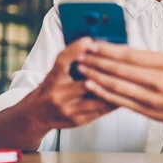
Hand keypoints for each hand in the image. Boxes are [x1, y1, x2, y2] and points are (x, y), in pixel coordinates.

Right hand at [0, 38, 116, 149]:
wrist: (34, 115)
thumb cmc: (50, 88)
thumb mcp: (54, 72)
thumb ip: (70, 60)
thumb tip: (93, 44)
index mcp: (51, 79)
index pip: (62, 61)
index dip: (75, 50)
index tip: (89, 41)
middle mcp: (57, 94)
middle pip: (85, 82)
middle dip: (104, 73)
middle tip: (121, 63)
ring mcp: (67, 109)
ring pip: (95, 99)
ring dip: (112, 90)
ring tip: (127, 81)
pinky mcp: (76, 121)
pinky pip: (99, 111)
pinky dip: (112, 102)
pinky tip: (122, 95)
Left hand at [76, 41, 162, 127]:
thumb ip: (146, 58)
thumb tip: (119, 50)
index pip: (129, 54)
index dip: (107, 49)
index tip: (92, 44)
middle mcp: (157, 80)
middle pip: (120, 69)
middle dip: (97, 61)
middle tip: (81, 55)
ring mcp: (152, 97)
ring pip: (118, 85)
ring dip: (97, 76)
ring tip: (82, 69)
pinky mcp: (147, 111)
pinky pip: (121, 101)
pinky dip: (104, 93)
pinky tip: (93, 86)